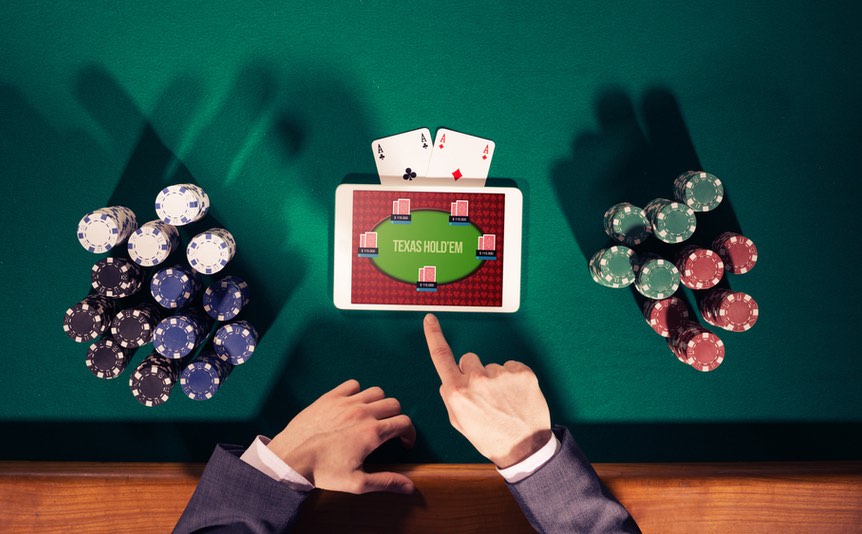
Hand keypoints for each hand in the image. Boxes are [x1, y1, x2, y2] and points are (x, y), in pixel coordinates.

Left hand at [266, 379, 415, 493]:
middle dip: (396, 418)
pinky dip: (357, 392)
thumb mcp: (357, 483)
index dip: (409, 433)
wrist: (291, 458)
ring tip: (372, 416)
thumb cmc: (324, 472)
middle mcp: (363, 413)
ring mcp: (346, 402)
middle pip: (393, 404)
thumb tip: (410, 487)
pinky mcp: (331, 397)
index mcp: (373, 433)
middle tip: (388, 431)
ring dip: (379, 403)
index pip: (404, 422)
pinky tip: (353, 405)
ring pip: (376, 392)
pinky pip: (353, 385)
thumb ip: (386, 482)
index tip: (404, 442)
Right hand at [423, 314, 551, 468]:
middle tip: (486, 395)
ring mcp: (500, 374)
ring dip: (496, 379)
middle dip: (473, 372)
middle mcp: (476, 379)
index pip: (441, 356)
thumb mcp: (460, 423)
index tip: (430, 319)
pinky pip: (511, 367)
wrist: (525, 449)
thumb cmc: (490, 438)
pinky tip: (517, 397)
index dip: (433, 335)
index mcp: (457, 392)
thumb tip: (448, 381)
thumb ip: (451, 398)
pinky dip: (514, 379)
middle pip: (469, 359)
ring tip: (504, 402)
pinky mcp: (522, 372)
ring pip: (492, 366)